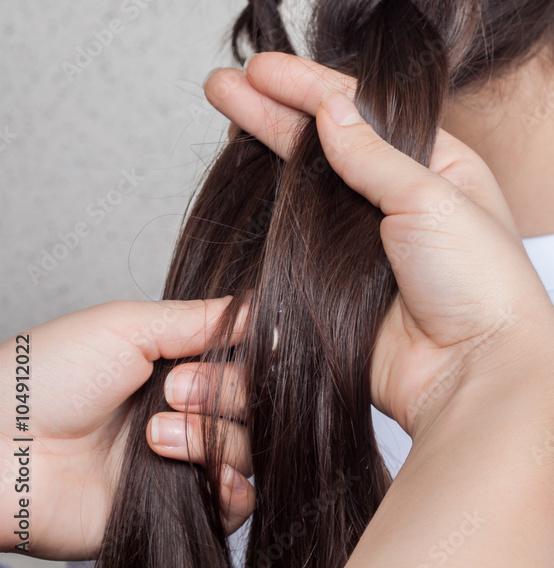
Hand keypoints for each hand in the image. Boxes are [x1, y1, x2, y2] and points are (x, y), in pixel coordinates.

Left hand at [0, 298, 253, 559]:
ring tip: (154, 435)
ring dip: (209, 438)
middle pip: (253, 400)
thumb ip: (202, 318)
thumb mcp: (128, 325)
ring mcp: (181, 459)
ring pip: (248, 448)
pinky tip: (204, 475)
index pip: (245, 356)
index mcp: (175, 361)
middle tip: (171, 390)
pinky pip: (236, 504)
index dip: (250, 354)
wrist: (2, 448)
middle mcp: (185, 408)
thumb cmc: (50, 376)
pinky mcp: (176, 508)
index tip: (239, 348)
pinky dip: (232, 490)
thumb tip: (263, 307)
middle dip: (221, 392)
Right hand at [198, 53, 553, 443]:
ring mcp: (368, 238)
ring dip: (266, 143)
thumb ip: (373, 156)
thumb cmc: (483, 286)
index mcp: (438, 163)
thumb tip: (331, 109)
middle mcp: (401, 195)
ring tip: (226, 108)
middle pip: (325, 139)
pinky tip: (246, 172)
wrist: (477, 377)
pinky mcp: (341, 278)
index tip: (261, 69)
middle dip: (273, 107)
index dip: (309, 86)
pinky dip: (271, 200)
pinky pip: (298, 231)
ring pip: (306, 180)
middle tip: (225, 84)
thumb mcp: (431, 199)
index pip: (363, 111)